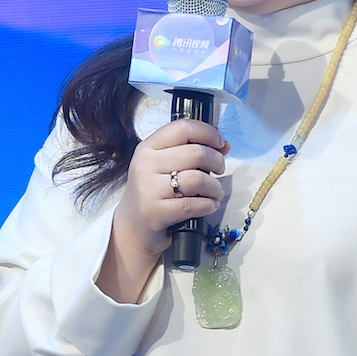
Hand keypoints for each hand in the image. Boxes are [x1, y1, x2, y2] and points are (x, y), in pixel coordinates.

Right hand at [97, 118, 229, 302]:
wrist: (132, 227)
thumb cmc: (153, 193)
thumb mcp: (164, 166)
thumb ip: (190, 152)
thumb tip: (224, 146)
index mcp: (148, 148)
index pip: (183, 128)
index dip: (208, 133)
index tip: (220, 144)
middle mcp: (145, 165)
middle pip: (195, 153)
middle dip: (217, 162)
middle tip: (220, 171)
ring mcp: (148, 189)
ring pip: (197, 179)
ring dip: (215, 187)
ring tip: (216, 192)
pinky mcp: (155, 212)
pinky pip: (192, 204)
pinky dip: (208, 205)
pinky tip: (210, 205)